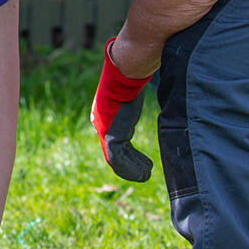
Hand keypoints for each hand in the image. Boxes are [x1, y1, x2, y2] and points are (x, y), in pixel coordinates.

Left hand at [91, 40, 153, 181]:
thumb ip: (133, 100)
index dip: (128, 154)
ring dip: (132, 169)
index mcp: (106, 116)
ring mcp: (105, 131)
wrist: (125, 73)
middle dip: (130, 165)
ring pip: (116, 159)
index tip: (141, 162)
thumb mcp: (132, 92)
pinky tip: (144, 173)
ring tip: (146, 175)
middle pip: (115, 152)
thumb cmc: (131, 77)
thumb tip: (143, 93)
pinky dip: (130, 168)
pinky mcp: (111, 135)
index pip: (116, 140)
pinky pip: (117, 159)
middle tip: (144, 173)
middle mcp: (102, 125)